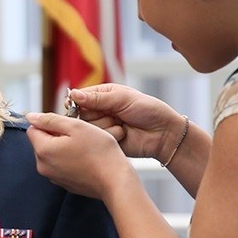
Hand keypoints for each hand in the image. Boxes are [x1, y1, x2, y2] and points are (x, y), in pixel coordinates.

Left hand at [25, 110, 124, 200]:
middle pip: (41, 142)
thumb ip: (50, 120)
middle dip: (55, 135)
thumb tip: (30, 117)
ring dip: (62, 147)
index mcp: (43, 150)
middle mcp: (43, 166)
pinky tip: (84, 159)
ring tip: (83, 148)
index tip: (66, 125)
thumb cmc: (98, 151)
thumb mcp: (76, 127)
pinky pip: (59, 166)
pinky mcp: (63, 183)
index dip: (49, 123)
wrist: (114, 180)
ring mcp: (52, 177)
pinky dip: (68, 160)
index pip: (33, 129)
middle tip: (77, 136)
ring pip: (51, 154)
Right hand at [67, 84, 183, 162]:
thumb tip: (73, 95)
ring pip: (88, 128)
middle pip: (80, 115)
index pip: (79, 97)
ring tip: (122, 124)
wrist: (163, 133)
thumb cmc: (148, 110)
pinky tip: (123, 134)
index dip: (76, 102)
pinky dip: (111, 136)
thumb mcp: (122, 99)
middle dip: (96, 115)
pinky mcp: (106, 142)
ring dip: (106, 125)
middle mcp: (100, 111)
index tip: (74, 106)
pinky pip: (98, 140)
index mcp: (103, 95)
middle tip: (113, 114)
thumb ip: (97, 98)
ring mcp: (102, 127)